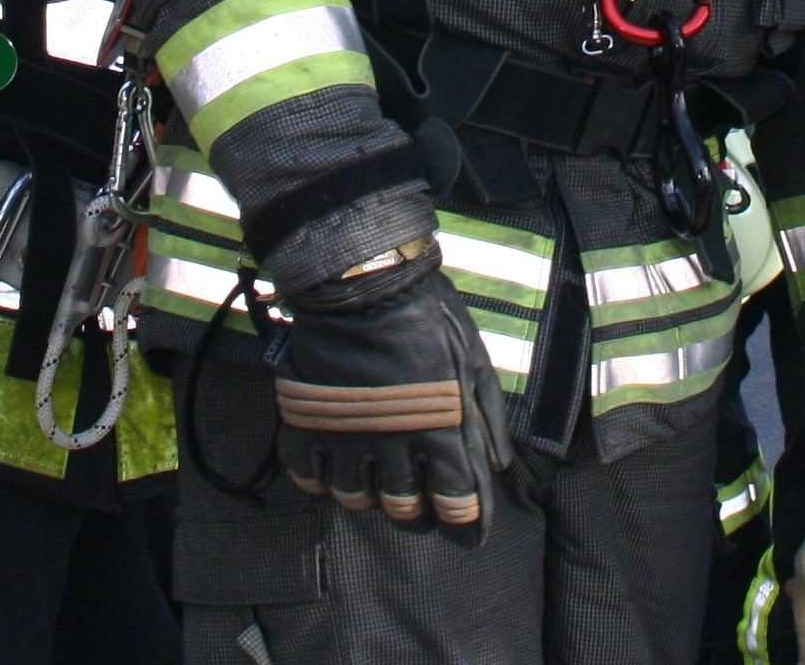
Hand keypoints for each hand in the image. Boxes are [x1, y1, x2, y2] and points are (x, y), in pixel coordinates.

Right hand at [273, 241, 510, 541]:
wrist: (362, 280)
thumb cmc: (427, 316)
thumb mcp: (473, 362)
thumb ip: (486, 419)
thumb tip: (497, 466)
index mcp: (441, 433)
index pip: (456, 507)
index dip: (463, 524)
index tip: (463, 524)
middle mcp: (393, 447)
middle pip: (404, 512)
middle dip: (416, 511)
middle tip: (417, 496)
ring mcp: (345, 439)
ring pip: (357, 499)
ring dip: (370, 494)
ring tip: (375, 472)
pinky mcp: (306, 425)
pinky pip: (308, 478)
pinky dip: (321, 479)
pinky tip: (333, 461)